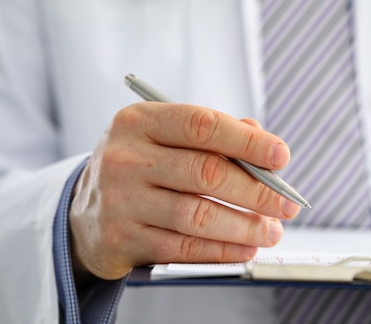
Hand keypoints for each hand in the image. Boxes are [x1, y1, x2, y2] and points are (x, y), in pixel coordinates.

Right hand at [69, 102, 300, 282]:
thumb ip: (212, 134)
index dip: (247, 141)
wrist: (84, 212)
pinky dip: (221, 250)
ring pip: (197, 215)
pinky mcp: (121, 239)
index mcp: (139, 121)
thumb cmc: (140, 168)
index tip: (281, 156)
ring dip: (244, 226)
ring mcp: (120, 199)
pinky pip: (182, 248)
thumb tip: (263, 142)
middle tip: (286, 202)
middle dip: (256, 190)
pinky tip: (243, 248)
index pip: (201, 125)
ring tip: (271, 231)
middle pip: (205, 172)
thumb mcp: (163, 138)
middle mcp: (124, 157)